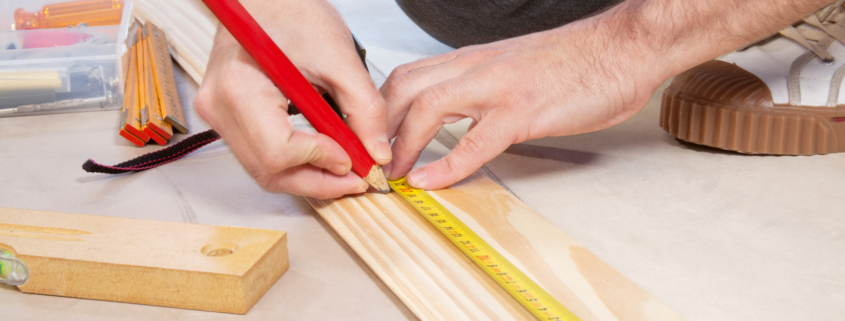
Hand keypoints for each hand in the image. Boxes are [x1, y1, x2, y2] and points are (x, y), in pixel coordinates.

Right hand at [195, 0, 390, 198]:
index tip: (354, 157)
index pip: (278, 151)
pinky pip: (260, 156)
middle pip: (268, 170)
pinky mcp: (227, 117)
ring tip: (346, 168)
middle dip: (318, 180)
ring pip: (264, 171)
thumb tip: (377, 153)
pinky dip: (295, 164)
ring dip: (308, 177)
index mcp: (239, 87)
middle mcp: (219, 106)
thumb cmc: (291, 10)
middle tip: (357, 178)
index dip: (321, 161)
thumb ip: (363, 109)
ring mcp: (218, 114)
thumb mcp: (339, 57)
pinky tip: (324, 156)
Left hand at [381, 15, 666, 189]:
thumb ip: (483, 85)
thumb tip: (459, 113)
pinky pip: (475, 141)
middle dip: (377, 126)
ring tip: (391, 174)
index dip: (380, 110)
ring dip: (400, 144)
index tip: (372, 141)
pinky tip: (429, 181)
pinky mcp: (524, 110)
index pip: (408, 77)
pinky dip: (446, 165)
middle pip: (403, 88)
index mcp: (474, 60)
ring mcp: (499, 87)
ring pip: (427, 107)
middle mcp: (477, 67)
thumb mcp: (516, 68)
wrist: (625, 46)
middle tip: (369, 161)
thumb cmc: (577, 61)